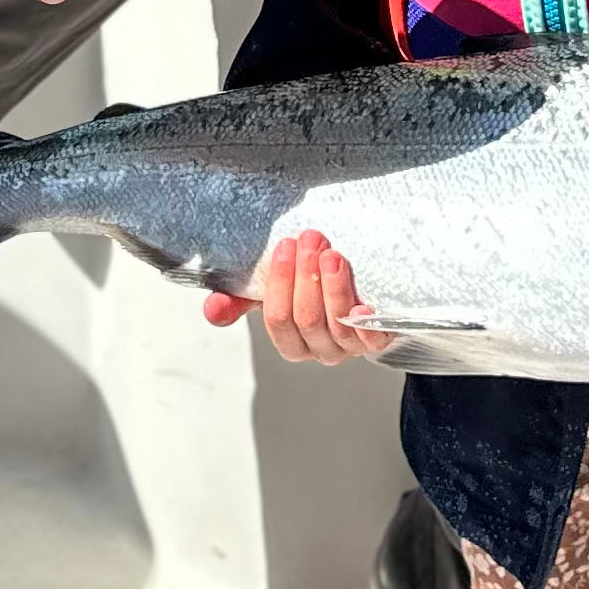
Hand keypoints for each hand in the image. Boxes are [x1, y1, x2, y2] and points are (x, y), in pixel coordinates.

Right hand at [202, 226, 393, 364]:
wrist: (360, 294)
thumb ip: (242, 299)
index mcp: (291, 342)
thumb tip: (212, 308)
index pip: (277, 318)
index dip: (279, 282)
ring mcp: (349, 347)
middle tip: (310, 240)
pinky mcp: (376, 341)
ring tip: (332, 254)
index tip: (284, 246)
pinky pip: (372, 339)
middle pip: (307, 318)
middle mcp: (318, 349)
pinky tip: (363, 304)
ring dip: (333, 286)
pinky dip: (366, 323)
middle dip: (306, 276)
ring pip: (337, 323)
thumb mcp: (273, 292)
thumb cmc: (310, 291)